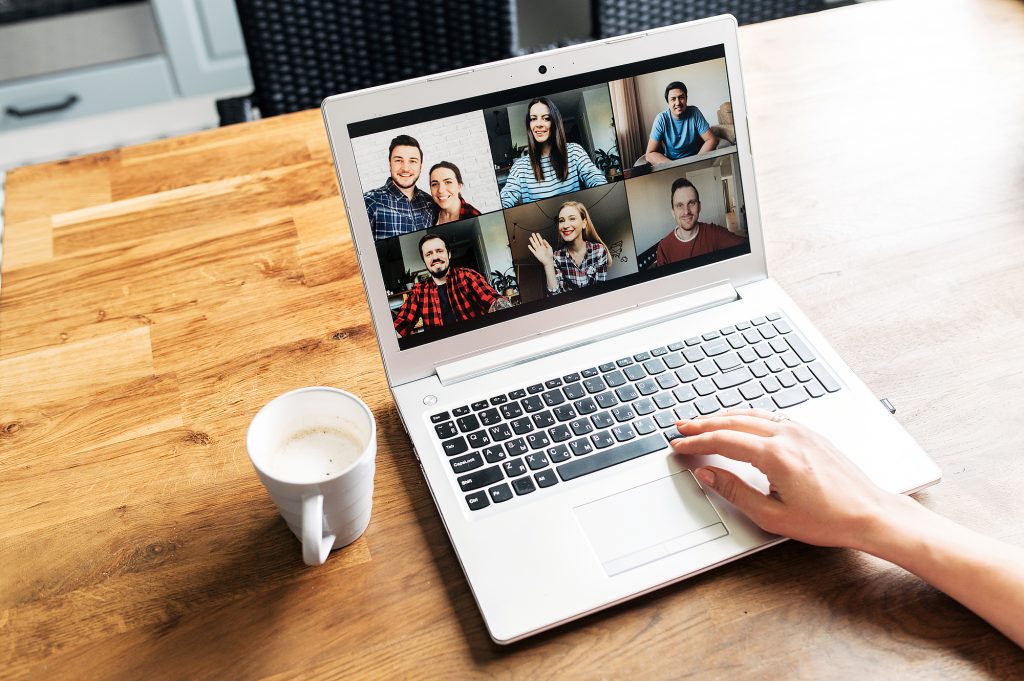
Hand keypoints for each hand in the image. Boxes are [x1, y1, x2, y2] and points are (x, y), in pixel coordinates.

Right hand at [527, 233, 553, 267]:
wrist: (548, 261)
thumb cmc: (550, 255)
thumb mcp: (550, 248)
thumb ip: (546, 243)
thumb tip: (543, 239)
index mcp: (543, 246)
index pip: (540, 240)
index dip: (539, 236)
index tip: (537, 233)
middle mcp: (540, 247)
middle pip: (536, 241)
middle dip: (534, 237)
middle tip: (533, 234)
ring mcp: (538, 250)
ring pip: (534, 245)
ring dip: (532, 241)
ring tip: (530, 238)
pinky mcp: (536, 254)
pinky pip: (532, 250)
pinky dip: (530, 248)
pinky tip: (529, 245)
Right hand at [671, 410, 897, 549]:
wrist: (869, 513)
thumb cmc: (828, 519)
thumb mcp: (772, 515)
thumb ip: (734, 491)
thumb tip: (708, 474)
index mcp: (775, 455)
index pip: (723, 441)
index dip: (696, 443)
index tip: (679, 445)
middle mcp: (787, 435)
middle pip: (733, 422)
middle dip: (703, 424)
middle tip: (681, 427)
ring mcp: (800, 431)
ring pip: (751, 414)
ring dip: (723, 417)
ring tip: (703, 421)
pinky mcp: (810, 433)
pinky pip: (770, 416)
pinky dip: (746, 417)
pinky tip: (739, 422)